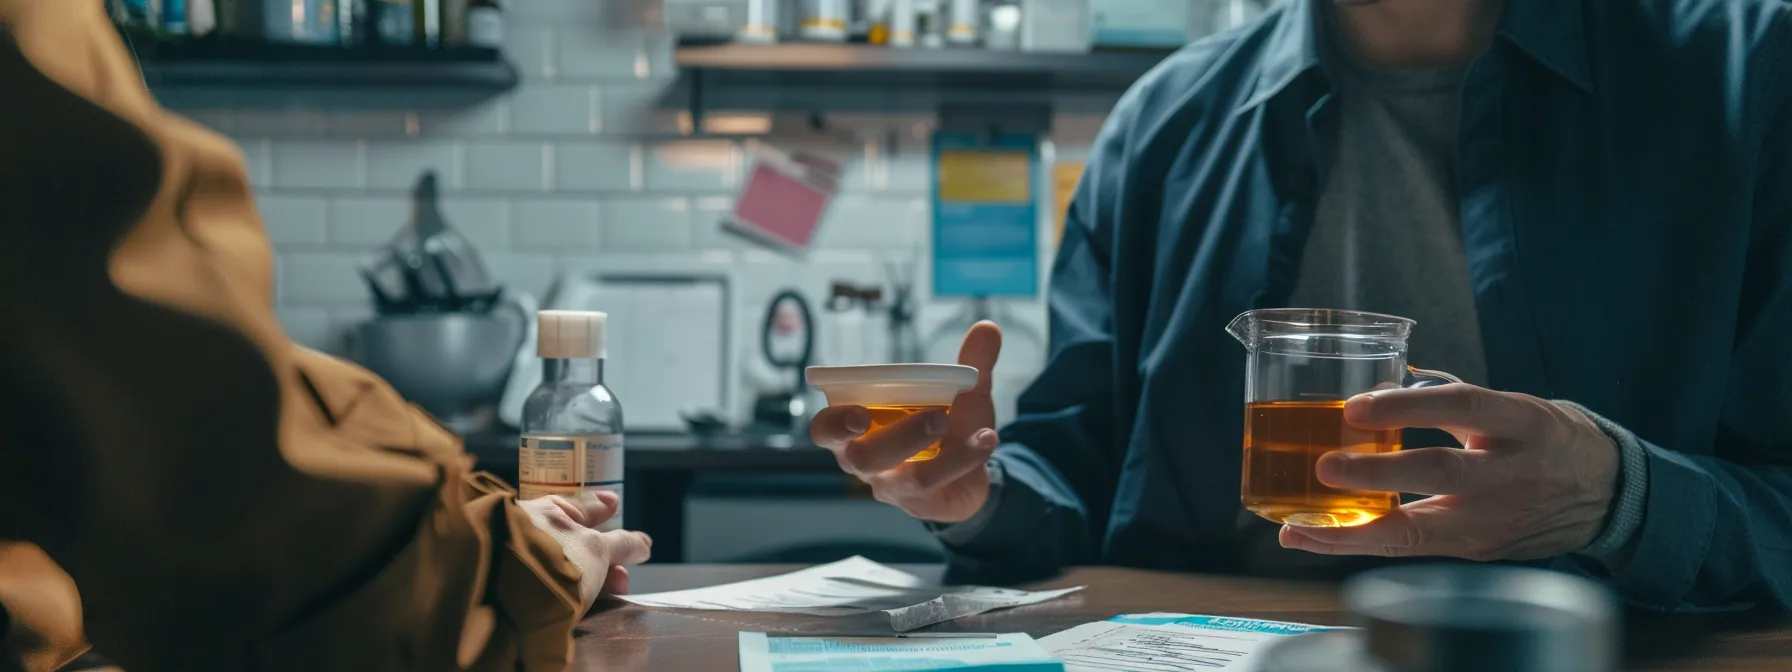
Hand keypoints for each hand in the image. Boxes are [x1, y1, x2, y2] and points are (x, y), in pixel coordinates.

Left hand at [520, 492, 651, 608]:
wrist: (507, 603)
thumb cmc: (554, 560)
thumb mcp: (596, 549)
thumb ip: (622, 544)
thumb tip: (644, 543)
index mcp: (541, 512)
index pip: (577, 506)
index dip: (600, 507)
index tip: (614, 504)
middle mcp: (527, 532)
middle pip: (573, 540)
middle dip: (605, 555)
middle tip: (624, 573)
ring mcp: (519, 562)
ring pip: (564, 564)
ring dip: (594, 576)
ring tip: (616, 589)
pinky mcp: (515, 592)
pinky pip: (551, 584)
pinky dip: (573, 590)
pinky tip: (590, 600)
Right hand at [809, 321, 1003, 522]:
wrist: (971, 471)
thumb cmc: (944, 425)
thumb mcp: (958, 393)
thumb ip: (970, 364)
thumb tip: (988, 327)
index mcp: (857, 428)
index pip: (825, 430)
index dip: (833, 423)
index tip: (857, 413)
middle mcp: (866, 461)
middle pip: (862, 456)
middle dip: (895, 436)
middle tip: (935, 414)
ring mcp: (892, 486)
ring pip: (902, 477)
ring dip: (929, 449)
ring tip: (952, 420)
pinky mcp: (921, 503)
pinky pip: (937, 484)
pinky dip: (964, 458)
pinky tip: (987, 438)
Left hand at [1279, 383, 1619, 560]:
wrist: (1609, 496)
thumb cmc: (1548, 441)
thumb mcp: (1515, 407)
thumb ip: (1451, 398)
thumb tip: (1380, 386)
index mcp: (1524, 423)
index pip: (1463, 406)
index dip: (1408, 404)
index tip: (1356, 406)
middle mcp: (1513, 474)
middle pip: (1440, 473)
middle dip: (1378, 474)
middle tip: (1324, 466)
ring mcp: (1495, 521)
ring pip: (1418, 532)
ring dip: (1351, 532)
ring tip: (1298, 529)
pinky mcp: (1478, 552)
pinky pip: (1412, 549)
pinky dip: (1360, 545)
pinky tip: (1316, 539)